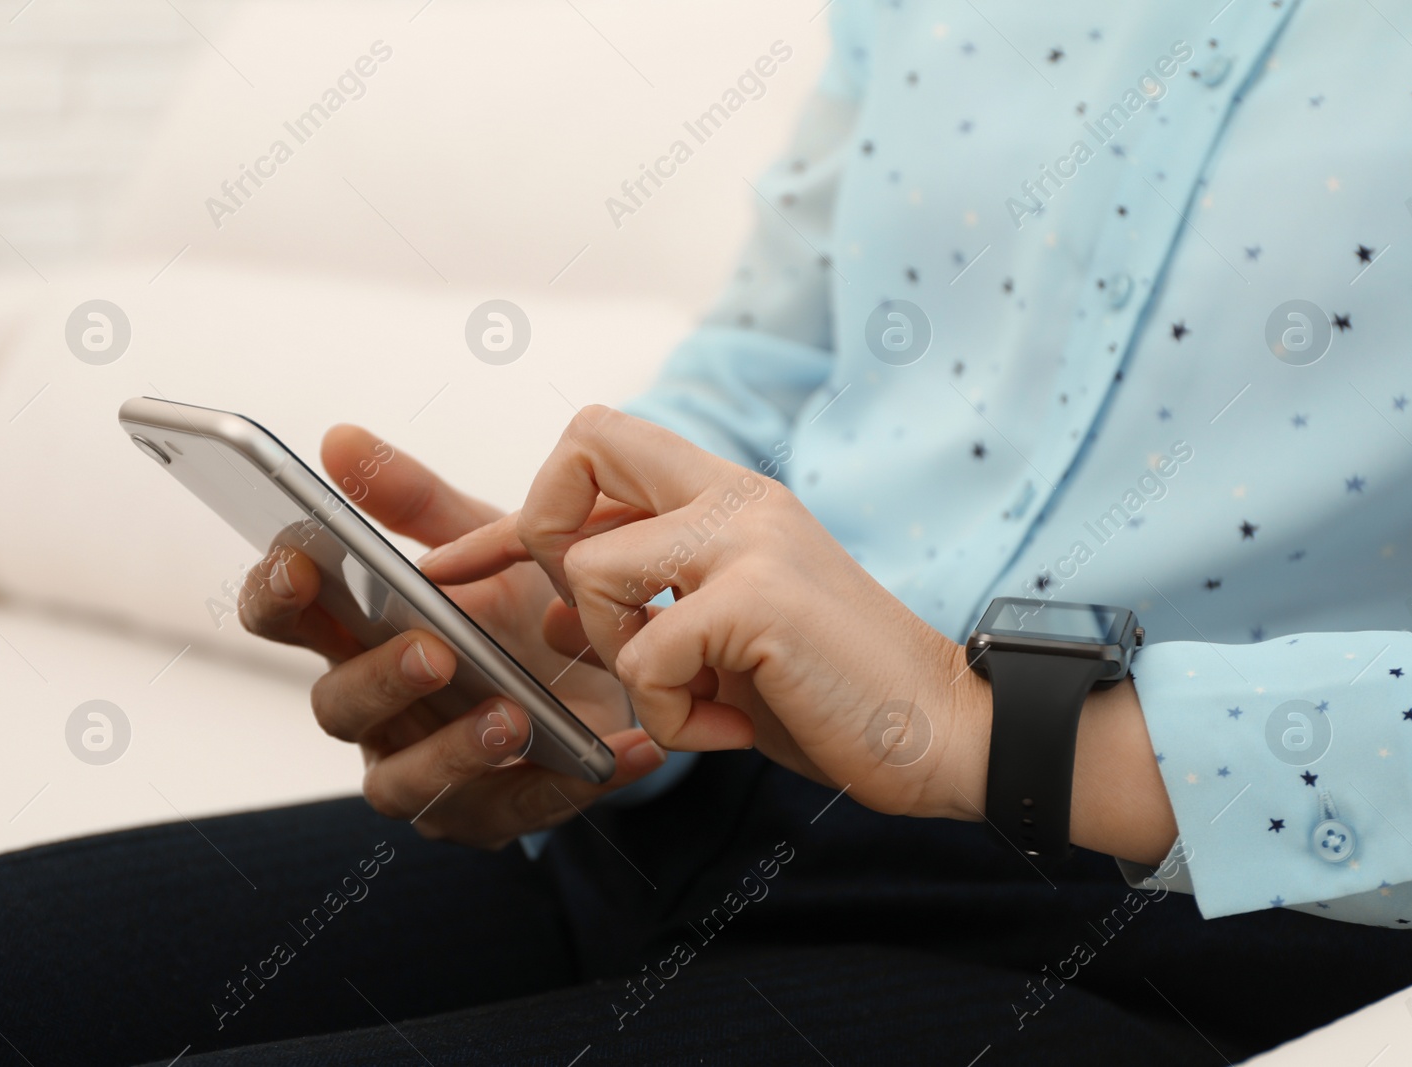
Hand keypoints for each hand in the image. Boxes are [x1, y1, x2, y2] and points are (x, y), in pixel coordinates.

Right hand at [238, 424, 667, 849]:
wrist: (613, 670)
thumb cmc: (524, 609)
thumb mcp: (481, 548)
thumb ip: (415, 503)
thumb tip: (339, 436)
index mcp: (357, 635)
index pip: (285, 618)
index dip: (278, 594)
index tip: (302, 560)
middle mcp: (376, 711)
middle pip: (338, 705)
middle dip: (382, 680)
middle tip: (436, 650)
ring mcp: (425, 771)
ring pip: (406, 780)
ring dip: (458, 749)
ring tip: (517, 716)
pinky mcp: (489, 816)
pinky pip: (516, 813)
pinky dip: (566, 782)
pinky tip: (617, 749)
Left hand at [423, 407, 985, 820]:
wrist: (944, 731)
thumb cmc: (830, 689)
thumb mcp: (723, 639)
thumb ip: (649, 606)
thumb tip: (557, 604)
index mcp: (730, 497)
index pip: (600, 442)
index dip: (523, 505)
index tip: (468, 566)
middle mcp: (737, 498)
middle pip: (583, 439)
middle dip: (540, 533)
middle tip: (592, 619)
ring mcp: (748, 539)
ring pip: (592, 572)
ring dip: (621, 659)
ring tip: (693, 695)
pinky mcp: (758, 597)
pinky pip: (644, 659)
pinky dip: (672, 720)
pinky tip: (732, 729)